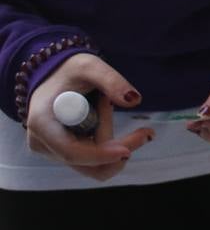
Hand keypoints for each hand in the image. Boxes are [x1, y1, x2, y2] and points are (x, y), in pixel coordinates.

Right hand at [25, 53, 153, 181]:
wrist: (52, 75)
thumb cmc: (68, 70)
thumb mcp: (89, 66)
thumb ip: (111, 80)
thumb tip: (134, 100)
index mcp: (42, 123)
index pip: (71, 151)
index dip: (100, 155)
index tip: (127, 151)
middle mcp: (42, 142)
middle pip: (86, 162)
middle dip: (118, 147)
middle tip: (147, 132)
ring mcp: (51, 150)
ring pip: (92, 164)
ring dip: (114, 143)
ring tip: (107, 104)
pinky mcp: (63, 152)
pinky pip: (91, 159)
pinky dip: (108, 145)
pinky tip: (106, 115)